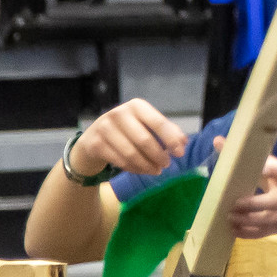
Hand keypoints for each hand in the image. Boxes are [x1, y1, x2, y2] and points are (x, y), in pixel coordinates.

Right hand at [70, 99, 187, 178]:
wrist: (93, 139)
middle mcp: (119, 113)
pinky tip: (142, 170)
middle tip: (166, 164)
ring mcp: (104, 128)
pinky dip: (134, 169)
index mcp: (136, 106)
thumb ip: (165, 131)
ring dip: (147, 165)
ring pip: (132, 153)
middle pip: (145, 140)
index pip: (158, 123)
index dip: (171, 139)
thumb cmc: (126, 131)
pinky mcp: (95, 144)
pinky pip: (120, 161)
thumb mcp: (145, 125)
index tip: (180, 154)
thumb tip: (183, 142)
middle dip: (159, 156)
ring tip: (156, 170)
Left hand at [231, 157, 276, 238]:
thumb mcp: (270, 166)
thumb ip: (246, 157)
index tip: (260, 168)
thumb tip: (218, 141)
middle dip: (254, 204)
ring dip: (249, 220)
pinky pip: (267, 232)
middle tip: (234, 204)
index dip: (271, 169)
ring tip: (229, 217)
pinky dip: (250, 232)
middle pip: (276, 201)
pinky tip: (234, 230)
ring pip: (270, 219)